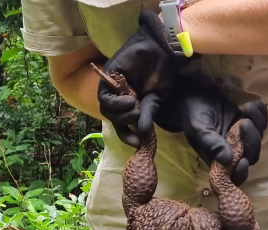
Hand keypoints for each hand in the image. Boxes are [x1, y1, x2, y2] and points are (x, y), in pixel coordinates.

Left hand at [99, 10, 188, 146]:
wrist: (161, 49)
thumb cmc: (163, 72)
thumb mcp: (157, 98)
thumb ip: (148, 114)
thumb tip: (142, 132)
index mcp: (132, 103)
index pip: (123, 124)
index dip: (127, 135)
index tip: (136, 143)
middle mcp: (120, 96)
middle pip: (113, 117)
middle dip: (124, 123)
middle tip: (137, 117)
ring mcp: (113, 87)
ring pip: (106, 109)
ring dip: (120, 114)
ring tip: (134, 107)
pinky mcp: (108, 76)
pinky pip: (104, 97)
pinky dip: (115, 103)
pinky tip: (129, 101)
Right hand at [152, 77, 267, 185]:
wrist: (194, 97)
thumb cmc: (193, 116)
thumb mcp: (199, 130)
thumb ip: (212, 144)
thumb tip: (228, 160)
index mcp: (219, 160)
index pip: (235, 175)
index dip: (241, 172)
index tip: (243, 160)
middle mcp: (233, 151)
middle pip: (252, 155)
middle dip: (252, 140)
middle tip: (244, 122)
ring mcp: (242, 138)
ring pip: (258, 138)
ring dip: (258, 123)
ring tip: (246, 108)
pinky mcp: (248, 123)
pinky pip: (262, 122)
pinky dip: (262, 114)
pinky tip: (254, 104)